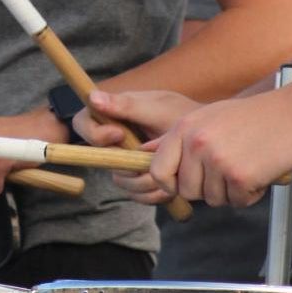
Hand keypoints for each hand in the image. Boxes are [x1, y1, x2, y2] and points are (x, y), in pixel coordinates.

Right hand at [84, 87, 200, 203]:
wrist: (209, 140)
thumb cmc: (183, 116)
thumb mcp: (157, 108)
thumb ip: (126, 105)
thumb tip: (92, 97)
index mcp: (114, 117)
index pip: (83, 124)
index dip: (96, 134)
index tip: (119, 135)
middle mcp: (117, 141)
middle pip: (100, 160)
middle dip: (128, 165)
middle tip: (150, 160)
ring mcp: (128, 163)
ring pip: (121, 181)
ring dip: (146, 181)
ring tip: (170, 170)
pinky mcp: (142, 181)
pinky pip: (138, 195)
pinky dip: (155, 193)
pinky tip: (172, 184)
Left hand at [93, 88, 291, 207]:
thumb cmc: (253, 117)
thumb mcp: (206, 118)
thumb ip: (176, 139)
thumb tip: (143, 153)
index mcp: (184, 129)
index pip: (157, 171)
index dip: (171, 184)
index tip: (187, 182)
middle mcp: (196, 144)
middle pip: (187, 191)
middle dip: (208, 189)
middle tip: (230, 169)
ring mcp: (217, 160)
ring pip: (213, 199)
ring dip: (232, 191)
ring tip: (248, 164)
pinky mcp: (240, 176)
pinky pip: (237, 201)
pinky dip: (251, 194)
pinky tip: (260, 172)